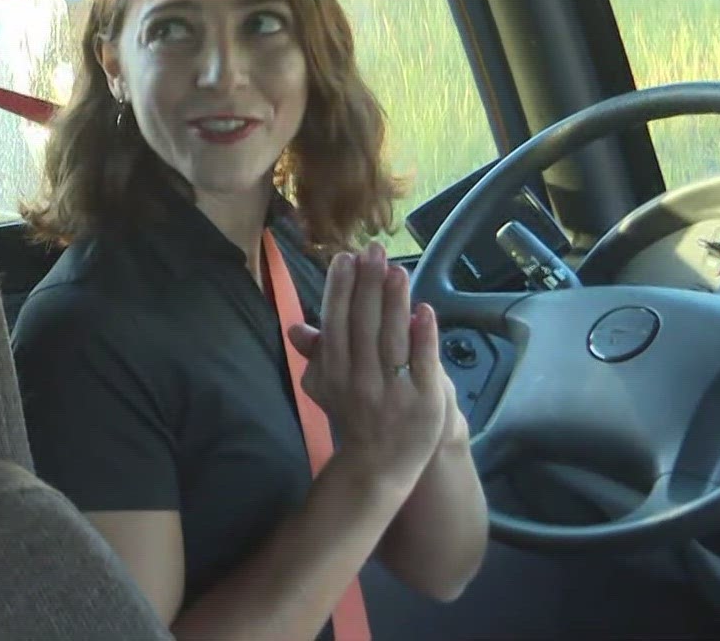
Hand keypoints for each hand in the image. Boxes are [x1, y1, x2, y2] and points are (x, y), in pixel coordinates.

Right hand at [284, 243, 452, 493]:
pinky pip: (423, 362)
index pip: (336, 322)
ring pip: (392, 337)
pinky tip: (424, 310)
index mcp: (335, 371)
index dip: (340, 288)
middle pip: (363, 323)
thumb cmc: (352, 418)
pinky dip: (423, 336)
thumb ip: (316, 354)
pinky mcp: (424, 400)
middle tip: (373, 251)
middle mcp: (360, 377)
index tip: (345, 258)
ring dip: (394, 301)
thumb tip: (295, 326)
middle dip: (368, 284)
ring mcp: (393, 389)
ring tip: (397, 270)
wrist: (378, 467)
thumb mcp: (324, 387)